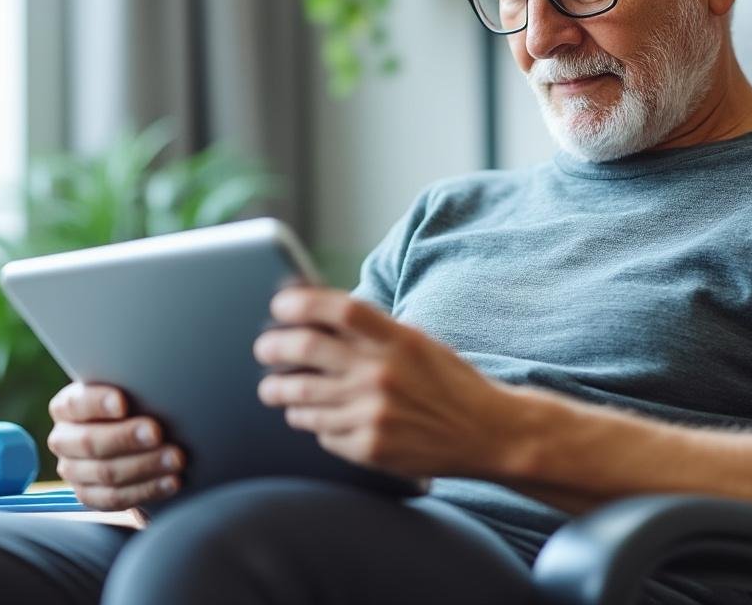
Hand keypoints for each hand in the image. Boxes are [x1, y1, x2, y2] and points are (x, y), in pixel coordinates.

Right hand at [47, 382, 184, 510]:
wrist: (129, 440)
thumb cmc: (132, 405)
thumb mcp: (127, 391)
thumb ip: (132, 388)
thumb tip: (161, 381)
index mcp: (66, 408)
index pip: (75, 404)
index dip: (98, 403)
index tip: (123, 402)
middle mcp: (64, 440)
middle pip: (89, 442)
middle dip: (126, 437)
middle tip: (157, 432)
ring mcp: (74, 471)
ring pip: (105, 473)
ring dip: (145, 466)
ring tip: (176, 458)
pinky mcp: (89, 496)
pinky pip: (116, 498)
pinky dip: (148, 490)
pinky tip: (172, 482)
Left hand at [254, 287, 513, 479]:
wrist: (487, 433)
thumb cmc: (450, 382)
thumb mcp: (418, 343)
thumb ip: (372, 330)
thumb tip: (315, 312)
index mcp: (397, 339)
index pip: (337, 310)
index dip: (300, 303)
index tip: (279, 305)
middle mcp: (382, 374)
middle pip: (305, 349)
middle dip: (272, 347)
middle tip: (264, 349)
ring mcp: (373, 414)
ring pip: (301, 398)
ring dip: (280, 391)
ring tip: (275, 388)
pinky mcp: (369, 448)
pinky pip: (322, 433)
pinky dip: (314, 423)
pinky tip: (318, 418)